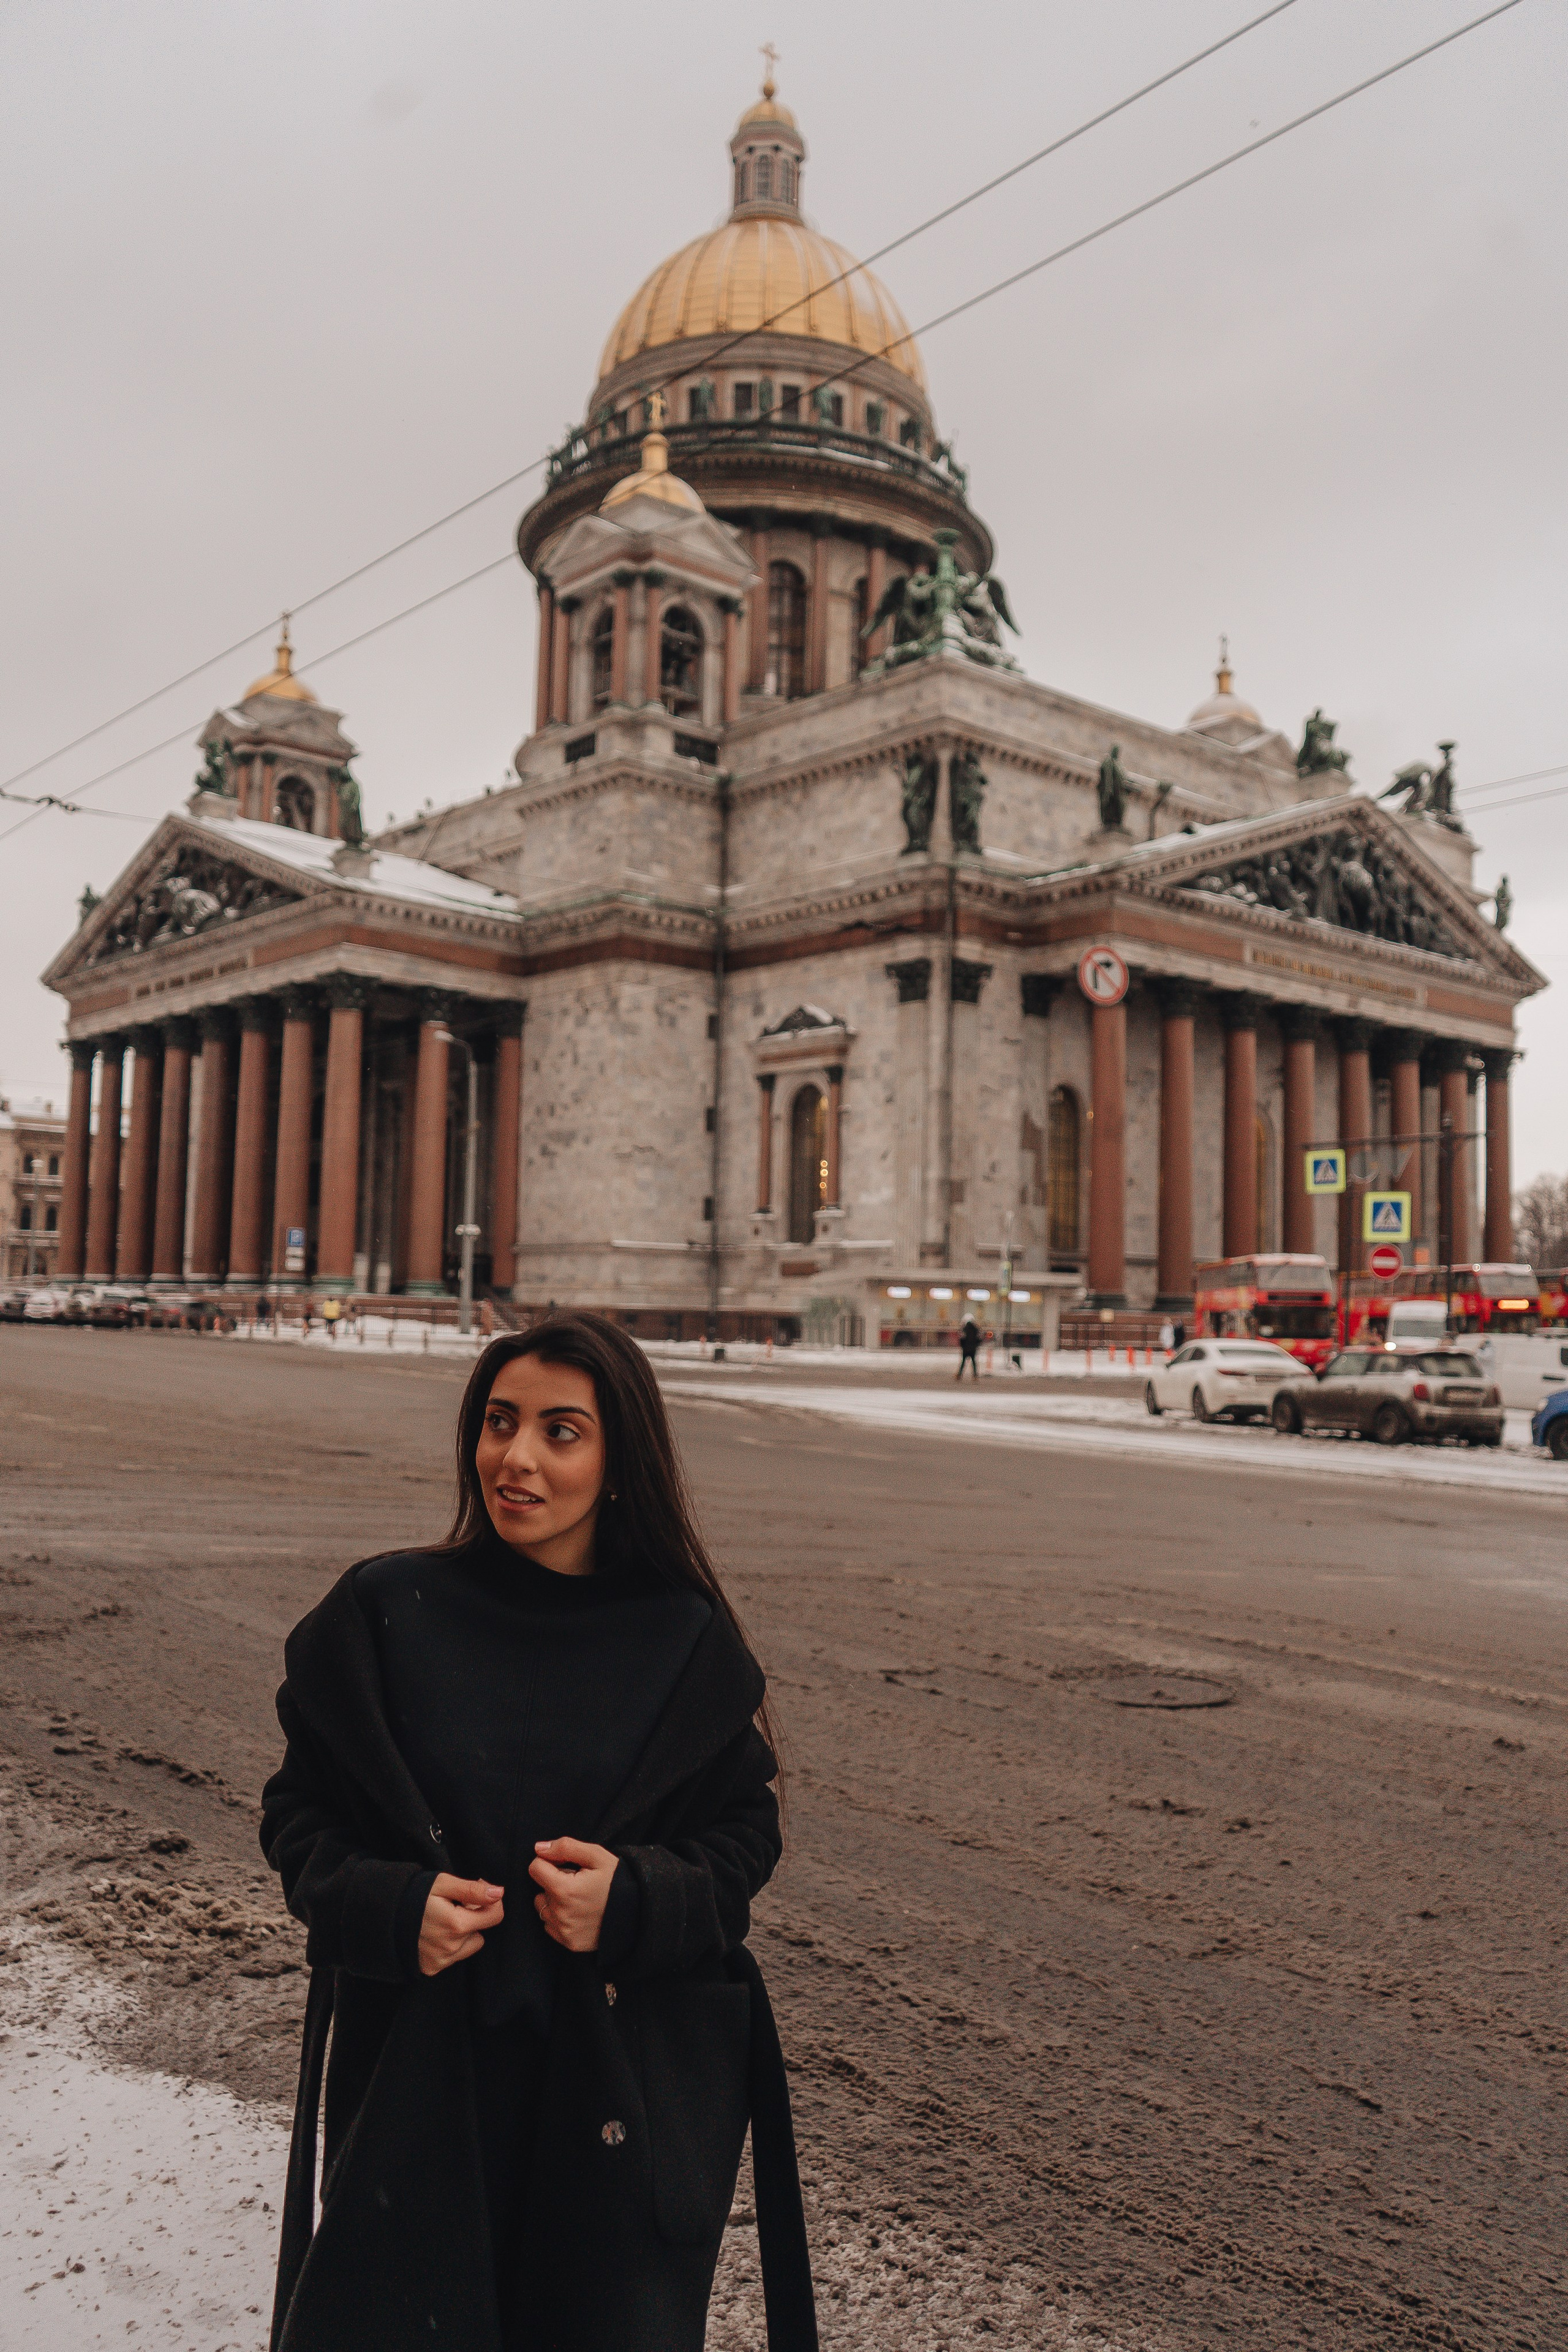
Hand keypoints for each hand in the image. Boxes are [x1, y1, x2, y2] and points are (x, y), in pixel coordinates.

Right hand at [417, 1874, 504, 1976]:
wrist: (385, 1916)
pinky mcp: (433, 1968)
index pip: (495, 1916)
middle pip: (481, 1931)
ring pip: (469, 1945)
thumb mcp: (442, 1884)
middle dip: (473, 1917)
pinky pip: (454, 1957)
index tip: (476, 1893)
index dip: (490, 1901)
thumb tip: (498, 1893)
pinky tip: (435, 1934)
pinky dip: (450, 1946)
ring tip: (443, 1921)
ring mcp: (441, 1960)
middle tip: (453, 1906)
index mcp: (457, 1924)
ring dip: (463, 1934)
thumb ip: (472, 1890)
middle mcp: (451, 1947)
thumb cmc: (413, 1896)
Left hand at [528, 1837, 616, 1951]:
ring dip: (555, 1901)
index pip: (535, 1868)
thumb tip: (539, 1848)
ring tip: (579, 1899)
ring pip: (543, 1908)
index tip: (566, 1865)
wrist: (638, 1912)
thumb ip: (565, 1847)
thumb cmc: (617, 1881)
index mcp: (564, 1889)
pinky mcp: (568, 1942)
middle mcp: (559, 1913)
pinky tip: (579, 1913)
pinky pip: (550, 1926)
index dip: (549, 1862)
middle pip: (539, 1889)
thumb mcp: (596, 1856)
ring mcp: (563, 1931)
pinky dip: (560, 1918)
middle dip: (554, 1882)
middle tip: (578, 1883)